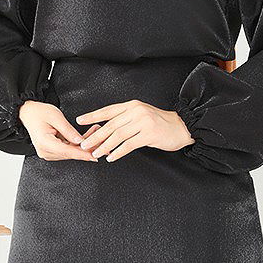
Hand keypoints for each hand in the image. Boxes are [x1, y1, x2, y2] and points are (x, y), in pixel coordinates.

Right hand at [18, 100, 101, 160]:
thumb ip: (69, 131)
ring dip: (83, 144)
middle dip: (87, 147)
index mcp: (45, 143)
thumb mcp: (56, 117)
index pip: (67, 151)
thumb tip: (81, 141)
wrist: (28, 113)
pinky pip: (67, 149)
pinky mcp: (51, 151)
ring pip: (71, 152)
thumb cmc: (39, 112)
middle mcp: (45, 151)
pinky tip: (87, 137)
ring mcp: (48, 152)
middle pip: (70, 153)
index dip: (83, 154)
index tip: (95, 156)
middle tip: (102, 139)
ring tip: (95, 132)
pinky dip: (77, 144)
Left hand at [75, 100, 194, 161]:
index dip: (93, 116)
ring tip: (96, 153)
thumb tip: (106, 129)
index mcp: (132, 105)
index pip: (108, 110)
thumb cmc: (160, 123)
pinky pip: (129, 145)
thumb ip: (126, 119)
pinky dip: (118, 152)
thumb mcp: (142, 115)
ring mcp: (143, 122)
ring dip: (105, 146)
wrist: (181, 127)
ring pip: (118, 135)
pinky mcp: (149, 134)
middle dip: (96, 136)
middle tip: (85, 144)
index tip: (80, 120)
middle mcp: (136, 111)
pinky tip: (111, 157)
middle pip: (111, 125)